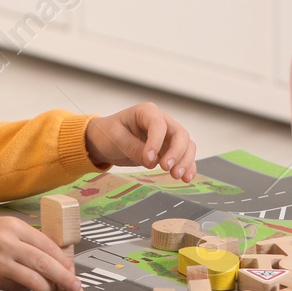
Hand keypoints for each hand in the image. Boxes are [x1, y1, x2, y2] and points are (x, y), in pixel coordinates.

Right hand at [0, 214, 80, 290]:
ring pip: (32, 279)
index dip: (63, 261)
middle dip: (63, 277)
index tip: (72, 271)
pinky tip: (27, 287)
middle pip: (44, 263)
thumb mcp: (7, 229)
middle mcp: (7, 243)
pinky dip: (26, 289)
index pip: (47, 245)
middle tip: (75, 287)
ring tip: (51, 290)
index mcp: (15, 227)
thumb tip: (55, 264)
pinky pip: (15, 287)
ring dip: (46, 287)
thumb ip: (28, 242)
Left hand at [84, 103, 198, 180]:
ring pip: (186, 145)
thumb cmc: (108, 134)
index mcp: (146, 112)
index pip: (158, 125)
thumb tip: (153, 161)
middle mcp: (162, 121)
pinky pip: (183, 156)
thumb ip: (134, 148)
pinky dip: (188, 166)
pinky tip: (186, 178)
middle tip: (167, 168)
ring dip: (185, 161)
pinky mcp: (169, 149)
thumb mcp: (116, 139)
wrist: (104, 141)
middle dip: (177, 152)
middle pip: (179, 134)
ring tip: (177, 176)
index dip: (156, 142)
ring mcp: (167, 136)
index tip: (149, 159)